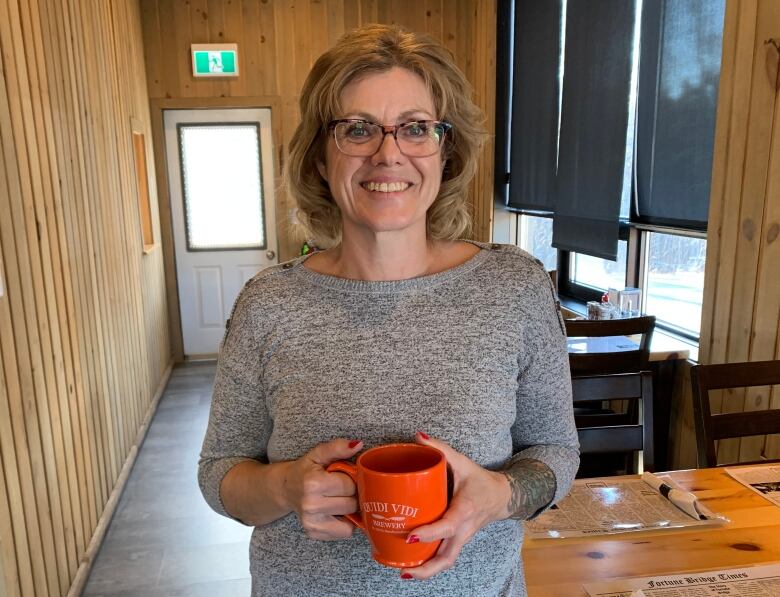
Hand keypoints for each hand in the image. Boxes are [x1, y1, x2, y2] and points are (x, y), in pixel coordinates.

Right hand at [282, 438, 363, 539]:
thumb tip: (358, 444)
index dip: (352, 479)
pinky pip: (345, 532)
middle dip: (352, 495)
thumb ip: (337, 447)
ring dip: (350, 510)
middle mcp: (311, 505)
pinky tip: (336, 512)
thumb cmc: (305, 470)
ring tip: (340, 499)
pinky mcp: (314, 533)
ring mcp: (311, 522)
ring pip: (351, 520)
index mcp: (313, 483)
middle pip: (352, 503)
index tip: (345, 477)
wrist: (285, 489)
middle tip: (343, 489)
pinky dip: (345, 523)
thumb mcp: (318, 454)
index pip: (350, 485)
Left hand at [400, 432, 510, 579]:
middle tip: (404, 570)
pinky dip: (430, 565)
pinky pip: (446, 558)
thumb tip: (418, 436)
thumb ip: (440, 449)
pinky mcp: (459, 541)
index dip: (430, 533)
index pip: (447, 526)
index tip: (411, 535)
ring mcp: (462, 538)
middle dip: (427, 568)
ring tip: (404, 572)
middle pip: (447, 557)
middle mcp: (464, 529)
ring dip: (427, 571)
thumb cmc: (479, 480)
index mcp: (465, 510)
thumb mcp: (462, 462)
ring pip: (446, 562)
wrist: (501, 496)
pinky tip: (412, 564)